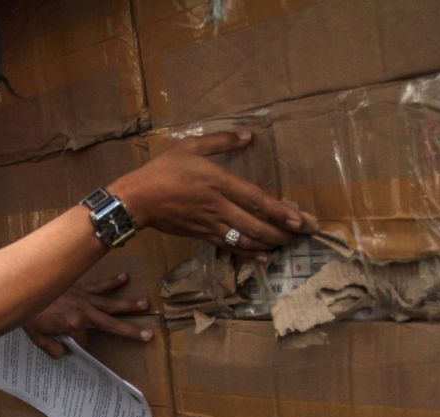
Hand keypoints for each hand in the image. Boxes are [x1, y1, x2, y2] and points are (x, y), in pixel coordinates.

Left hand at [23, 274, 151, 357]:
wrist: (21, 287)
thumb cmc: (28, 314)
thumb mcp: (37, 338)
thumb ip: (52, 349)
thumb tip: (65, 353)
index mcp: (73, 325)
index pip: (85, 341)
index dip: (80, 344)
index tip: (69, 343)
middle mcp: (83, 312)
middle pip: (111, 324)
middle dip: (130, 330)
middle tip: (149, 334)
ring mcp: (84, 298)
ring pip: (110, 303)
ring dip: (129, 304)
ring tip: (146, 304)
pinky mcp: (81, 288)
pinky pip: (99, 285)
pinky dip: (112, 281)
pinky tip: (125, 277)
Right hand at [115, 131, 302, 256]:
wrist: (136, 200)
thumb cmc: (161, 171)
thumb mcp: (190, 147)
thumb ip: (220, 141)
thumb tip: (247, 136)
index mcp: (218, 183)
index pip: (257, 200)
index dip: (281, 212)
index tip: (301, 220)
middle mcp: (218, 207)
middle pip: (257, 225)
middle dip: (282, 232)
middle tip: (303, 235)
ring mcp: (210, 224)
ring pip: (246, 239)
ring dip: (269, 244)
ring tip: (286, 244)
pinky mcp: (202, 235)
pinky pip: (230, 246)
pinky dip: (249, 253)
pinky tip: (262, 256)